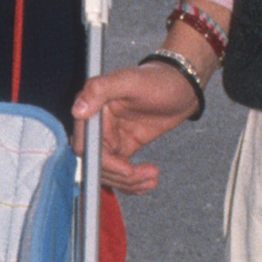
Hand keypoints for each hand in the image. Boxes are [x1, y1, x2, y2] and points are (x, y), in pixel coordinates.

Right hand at [73, 60, 201, 193]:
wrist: (183, 85)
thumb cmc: (158, 79)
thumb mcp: (130, 81)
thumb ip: (100, 90)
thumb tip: (78, 110)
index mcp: (94, 109)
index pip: (87, 146)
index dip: (104, 162)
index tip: (126, 169)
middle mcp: (99, 125)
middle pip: (98, 164)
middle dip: (120, 176)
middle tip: (146, 175)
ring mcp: (111, 136)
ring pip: (109, 171)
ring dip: (129, 182)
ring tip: (152, 179)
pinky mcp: (124, 145)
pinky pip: (121, 170)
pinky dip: (131, 182)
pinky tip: (146, 183)